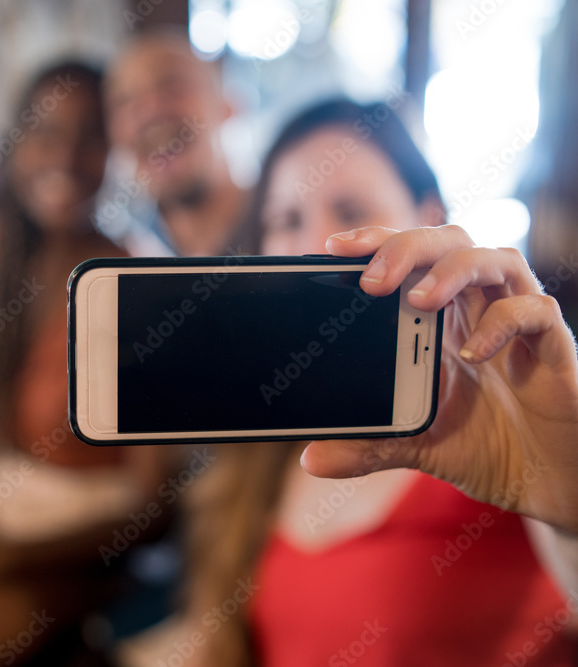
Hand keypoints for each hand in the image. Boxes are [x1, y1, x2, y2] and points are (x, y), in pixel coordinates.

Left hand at [301, 225, 577, 534]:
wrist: (549, 483)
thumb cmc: (487, 446)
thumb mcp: (416, 446)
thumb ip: (368, 445)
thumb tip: (313, 460)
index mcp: (442, 318)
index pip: (411, 257)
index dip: (378, 242)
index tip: (334, 248)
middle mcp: (479, 309)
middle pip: (449, 242)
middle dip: (408, 247)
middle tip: (372, 278)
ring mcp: (519, 325)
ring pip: (495, 258)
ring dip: (452, 270)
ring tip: (418, 300)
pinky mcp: (555, 349)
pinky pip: (535, 311)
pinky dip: (502, 322)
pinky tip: (471, 353)